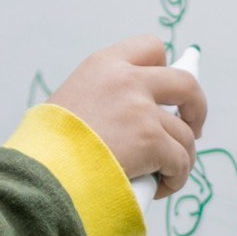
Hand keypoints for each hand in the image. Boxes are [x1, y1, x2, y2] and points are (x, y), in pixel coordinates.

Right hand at [49, 35, 206, 201]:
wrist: (39, 174)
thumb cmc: (46, 149)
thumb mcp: (70, 104)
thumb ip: (105, 100)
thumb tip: (136, 120)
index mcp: (104, 65)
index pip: (151, 48)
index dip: (166, 70)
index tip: (166, 94)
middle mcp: (127, 80)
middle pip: (186, 85)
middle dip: (196, 107)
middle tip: (193, 129)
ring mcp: (141, 110)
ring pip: (184, 134)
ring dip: (181, 156)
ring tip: (165, 175)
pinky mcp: (151, 141)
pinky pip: (180, 160)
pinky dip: (176, 177)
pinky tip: (161, 187)